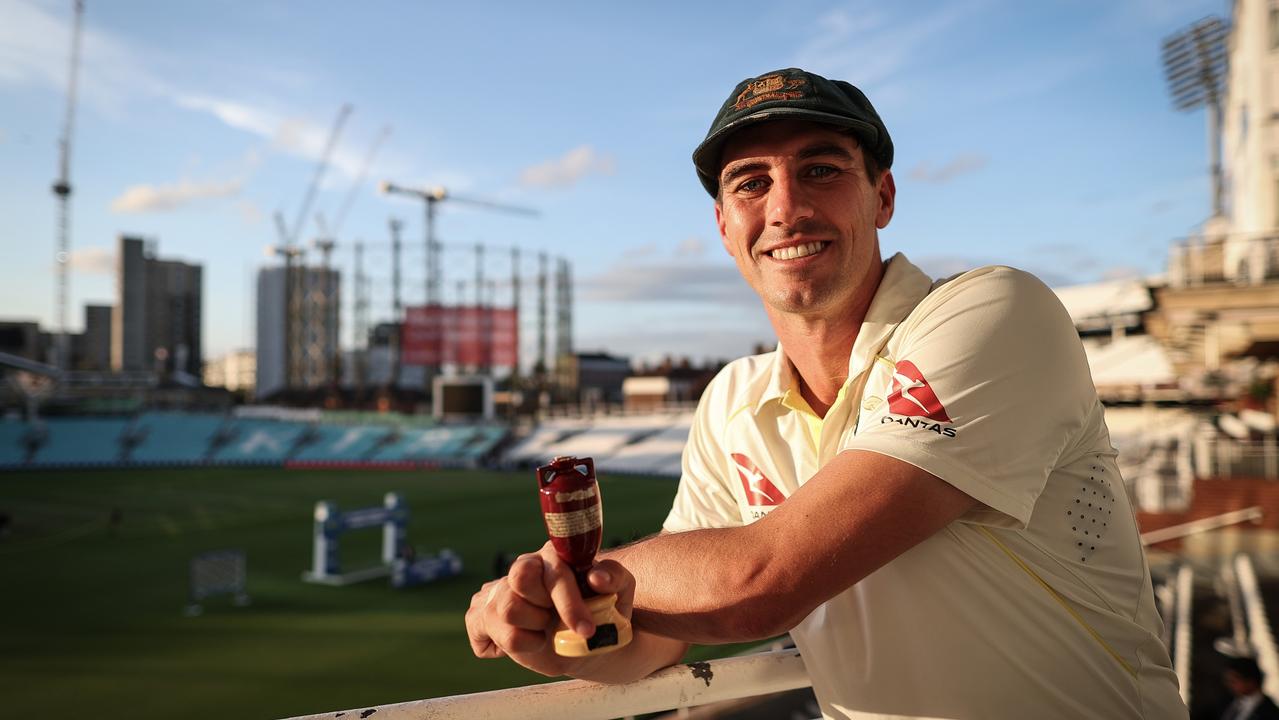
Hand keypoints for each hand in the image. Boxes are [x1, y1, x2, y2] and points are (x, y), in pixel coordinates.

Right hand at [465, 541, 634, 676]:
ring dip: (530, 634)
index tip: (586, 630)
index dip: (567, 604)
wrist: (589, 635)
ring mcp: (497, 592)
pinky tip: (524, 638)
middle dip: (541, 618)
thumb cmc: (603, 607)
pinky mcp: (482, 617)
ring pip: (502, 615)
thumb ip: (615, 577)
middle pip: (514, 597)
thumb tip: (597, 577)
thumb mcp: (621, 591)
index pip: (549, 574)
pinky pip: (480, 637)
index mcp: (553, 555)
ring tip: (544, 629)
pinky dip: (503, 646)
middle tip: (557, 621)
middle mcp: (522, 567)